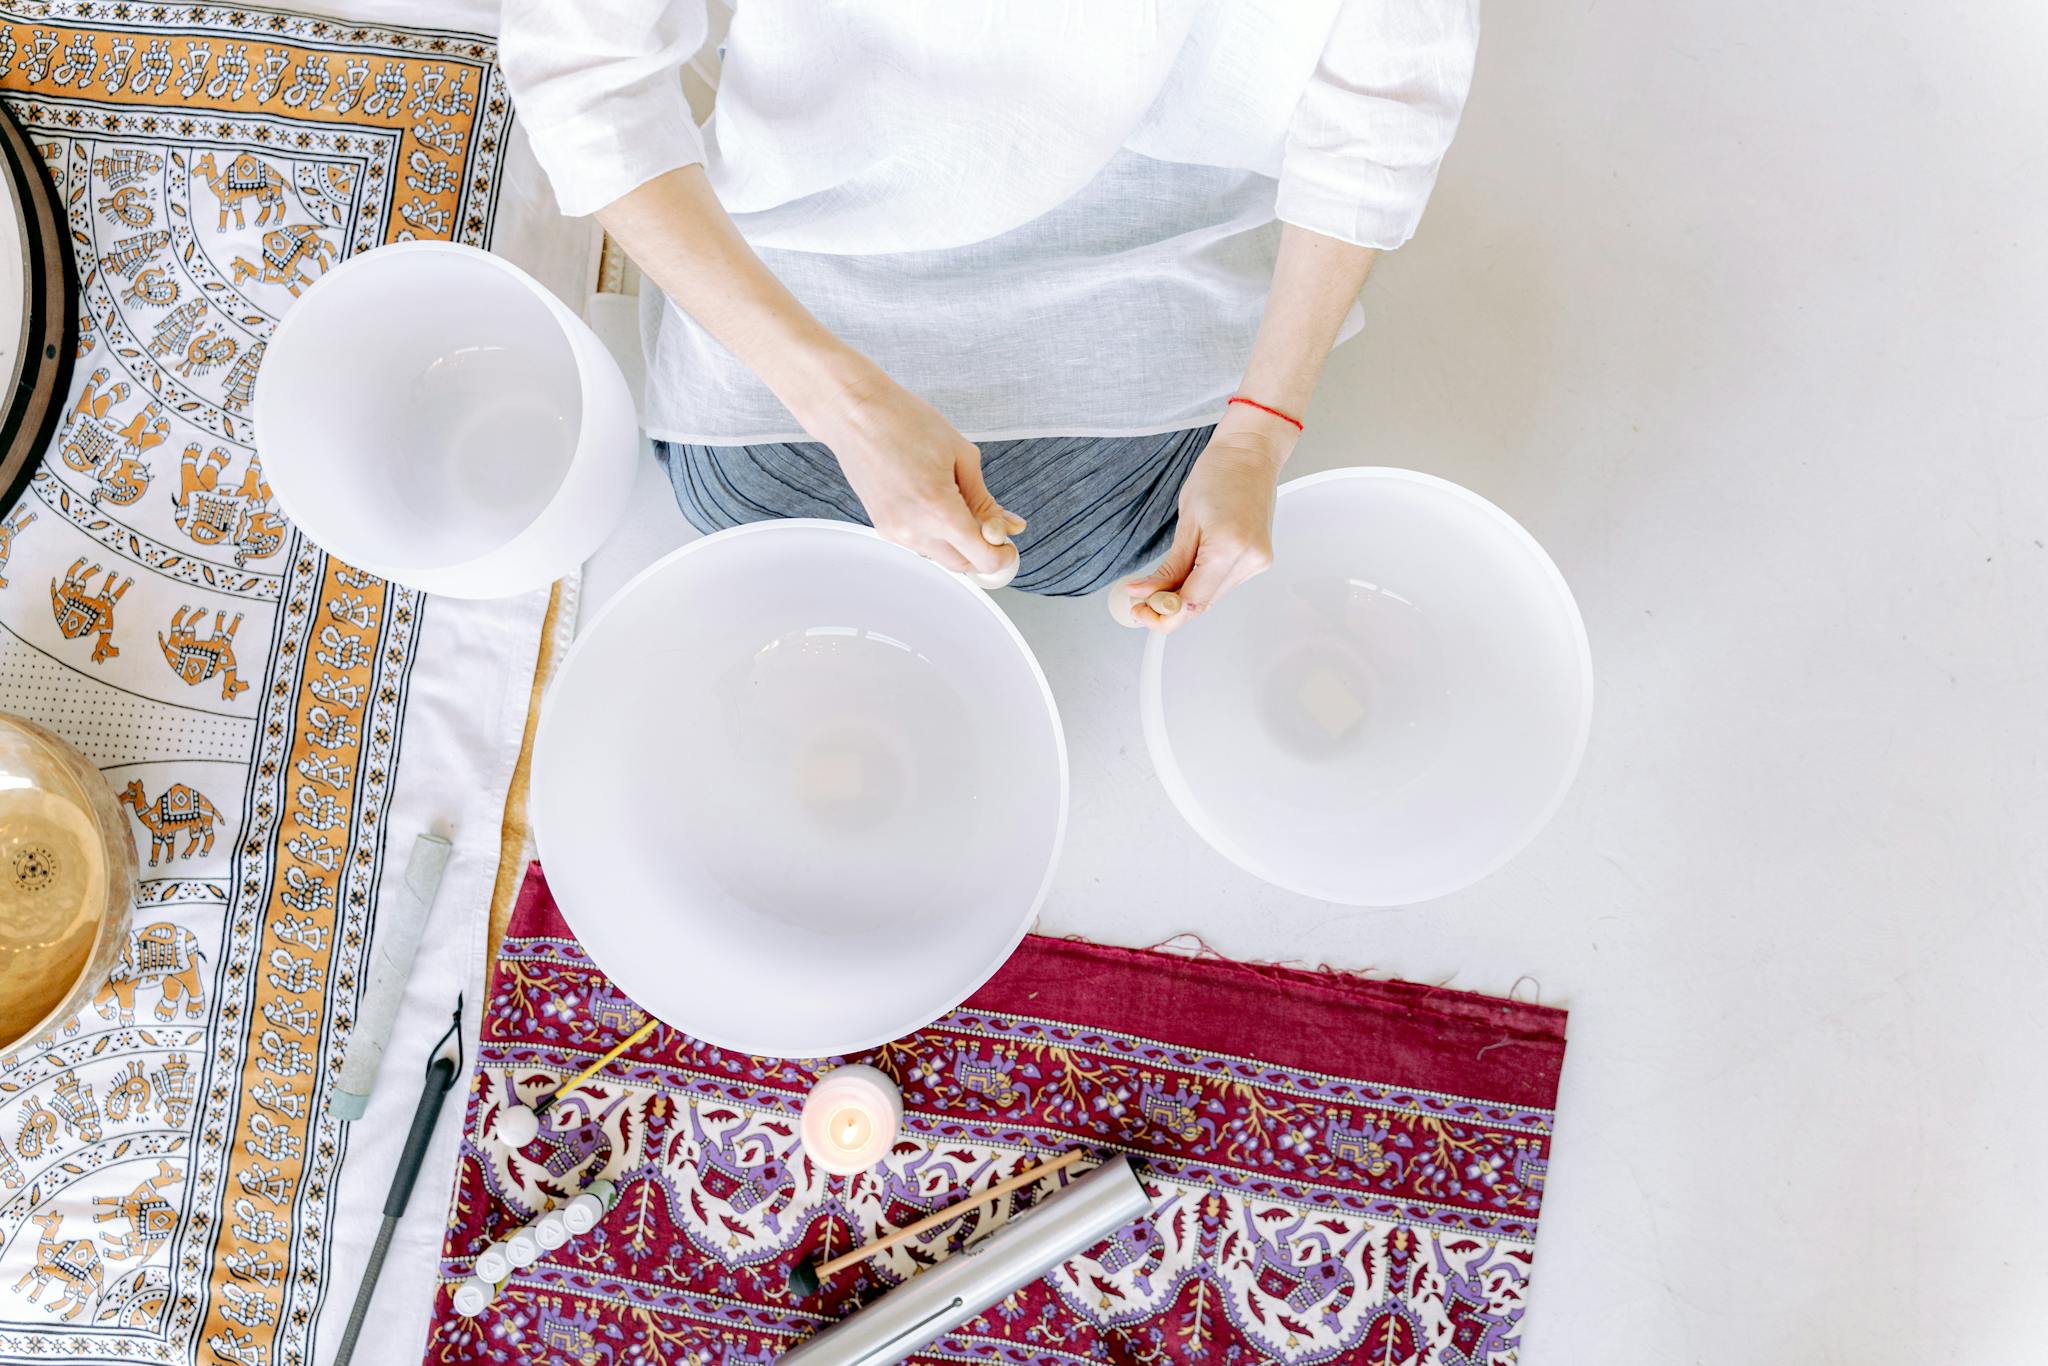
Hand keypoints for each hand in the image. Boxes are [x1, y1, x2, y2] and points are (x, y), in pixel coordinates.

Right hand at [798, 357, 1023, 576]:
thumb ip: (985, 500)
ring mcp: (895, 532)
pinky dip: (936, 534)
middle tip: (989, 522)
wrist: (856, 413)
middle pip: (963, 565)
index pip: (983, 559)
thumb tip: (1010, 527)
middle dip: (982, 550)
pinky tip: (932, 501)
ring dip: (958, 542)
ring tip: (956, 501)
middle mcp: (914, 529)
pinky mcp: (883, 527)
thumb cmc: (906, 422)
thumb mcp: (962, 455)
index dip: (1003, 555)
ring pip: (941, 556)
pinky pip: (920, 544)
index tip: (1009, 544)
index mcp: (938, 509)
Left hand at [1121, 410, 1292, 631]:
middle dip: (1169, 609)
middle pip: (1204, 605)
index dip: (1163, 615)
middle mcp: (1250, 559)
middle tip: (1141, 603)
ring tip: (1159, 586)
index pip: (1194, 602)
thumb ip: (1168, 567)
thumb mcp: (1186, 521)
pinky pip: (1223, 585)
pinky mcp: (1259, 561)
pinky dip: (1201, 585)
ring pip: (1212, 598)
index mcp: (1230, 547)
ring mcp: (1258, 562)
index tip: (1139, 611)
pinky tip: (1186, 574)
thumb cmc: (1219, 475)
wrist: (1250, 454)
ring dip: (1184, 598)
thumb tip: (1142, 593)